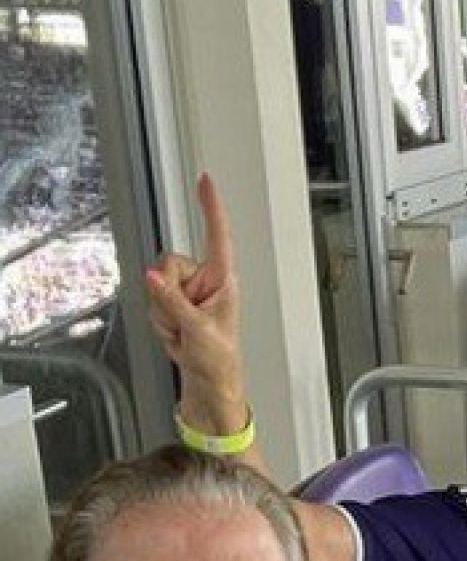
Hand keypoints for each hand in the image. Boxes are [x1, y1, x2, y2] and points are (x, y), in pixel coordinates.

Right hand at [144, 173, 247, 426]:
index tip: (205, 180)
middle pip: (168, 262)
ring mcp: (186, 291)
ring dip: (163, 311)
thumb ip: (173, 302)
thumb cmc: (217, 358)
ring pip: (155, 282)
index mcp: (222, 280)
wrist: (207, 381)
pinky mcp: (172, 302)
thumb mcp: (198, 330)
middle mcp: (204, 280)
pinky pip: (150, 300)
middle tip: (183, 320)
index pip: (217, 236)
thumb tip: (153, 277)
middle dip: (167, 292)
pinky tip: (176, 332)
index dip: (210, 207)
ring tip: (183, 330)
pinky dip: (159, 320)